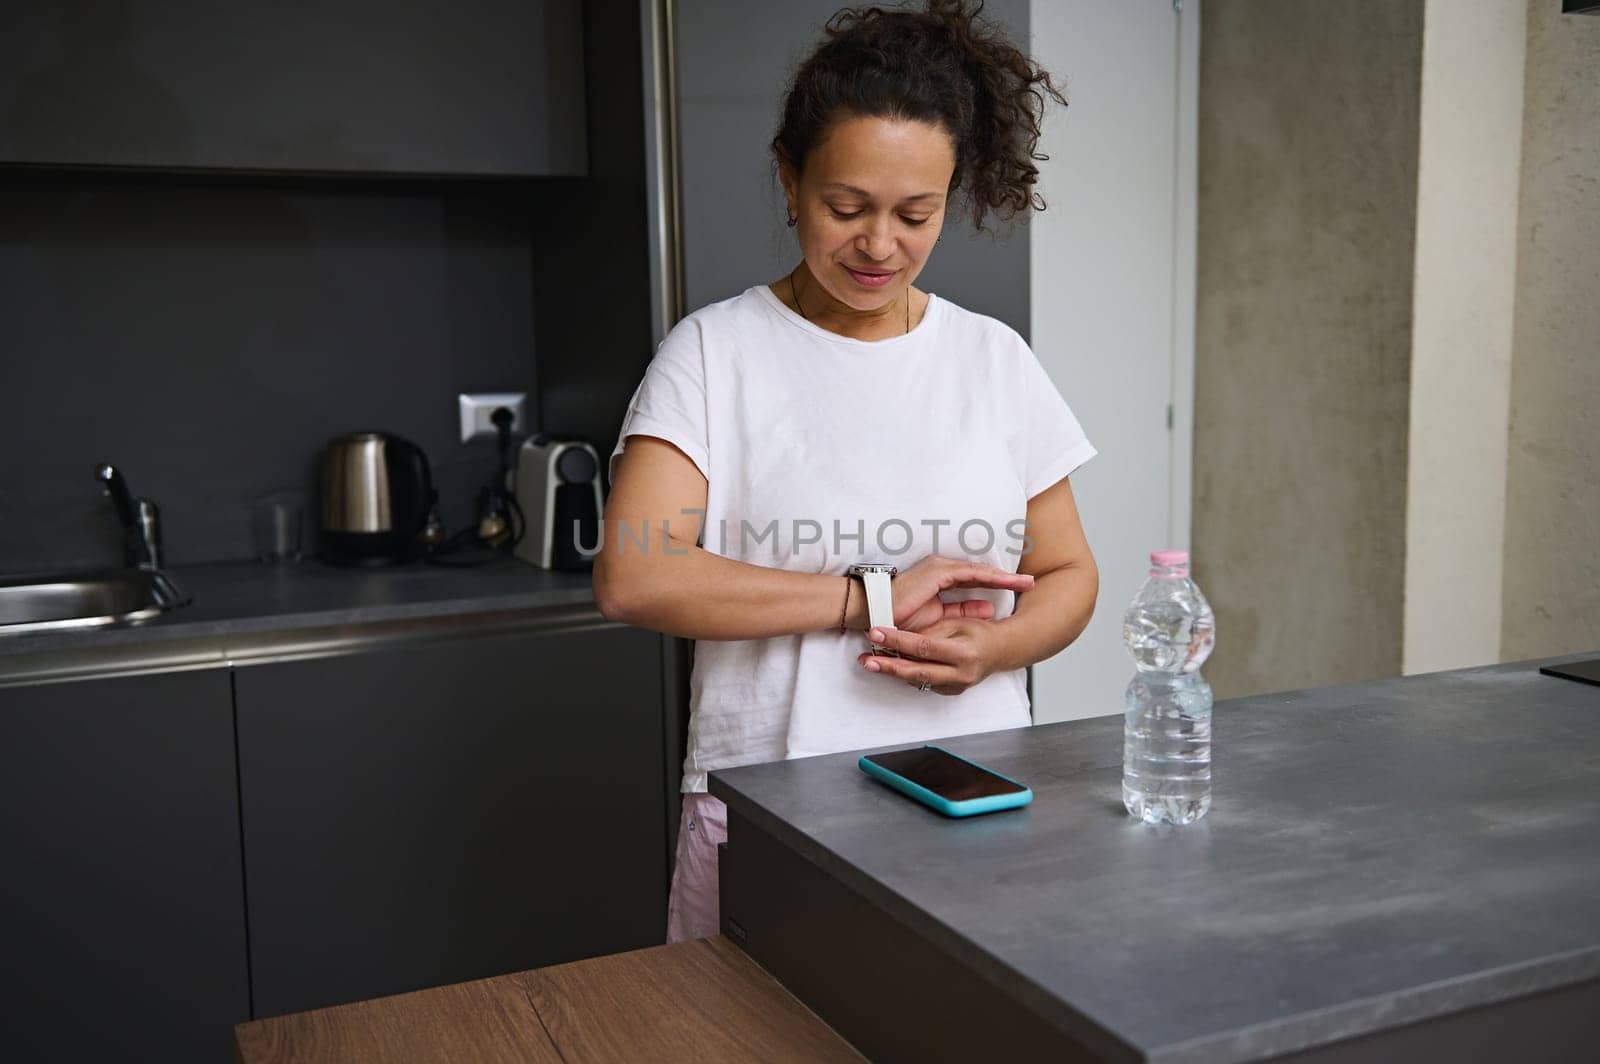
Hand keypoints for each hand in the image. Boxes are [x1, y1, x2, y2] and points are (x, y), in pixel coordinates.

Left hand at [857, 618, 1009, 695]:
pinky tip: (891, 667)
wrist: (1001, 651)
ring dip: (893, 672)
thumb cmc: (980, 633)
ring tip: (871, 663)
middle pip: (917, 672)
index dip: (898, 640)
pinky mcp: (951, 692)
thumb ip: (930, 632)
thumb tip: (901, 633)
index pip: (924, 646)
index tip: (877, 632)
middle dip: (888, 665)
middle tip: (866, 659)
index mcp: (964, 653)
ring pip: (918, 681)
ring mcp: (956, 686)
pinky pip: (925, 684)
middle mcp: (960, 673)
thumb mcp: (957, 624)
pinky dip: (907, 675)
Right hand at [889, 555, 1033, 632]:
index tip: (1019, 591)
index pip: (975, 583)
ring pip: (980, 572)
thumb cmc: (898, 619)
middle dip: (1008, 579)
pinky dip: (990, 577)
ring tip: (1027, 583)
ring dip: (1005, 577)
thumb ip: (961, 613)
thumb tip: (987, 611)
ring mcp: (939, 569)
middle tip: (1031, 584)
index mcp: (941, 581)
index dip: (997, 587)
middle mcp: (942, 570)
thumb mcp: (937, 619)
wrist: (874, 612)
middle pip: (982, 574)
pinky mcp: (937, 572)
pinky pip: (970, 573)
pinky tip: (1008, 580)